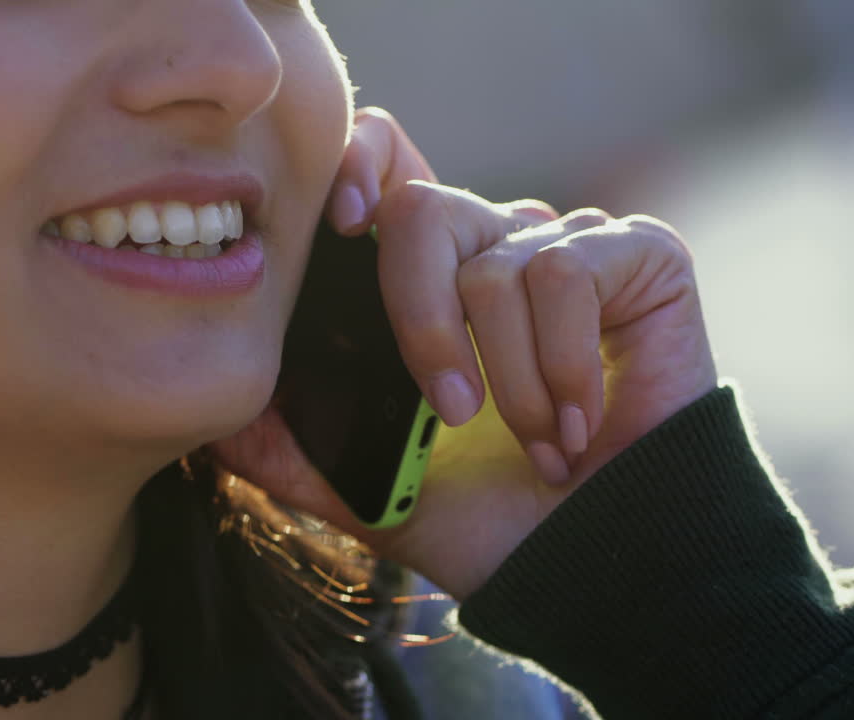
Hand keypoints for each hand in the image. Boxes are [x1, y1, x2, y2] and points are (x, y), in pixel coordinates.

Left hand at [207, 114, 717, 601]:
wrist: (591, 562)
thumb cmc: (489, 523)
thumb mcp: (367, 491)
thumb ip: (292, 453)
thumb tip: (213, 425)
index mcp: (430, 283)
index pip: (390, 167)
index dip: (360, 163)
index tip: (343, 222)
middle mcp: (496, 248)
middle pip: (423, 211)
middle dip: (422, 323)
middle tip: (451, 417)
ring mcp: (570, 247)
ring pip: (496, 262)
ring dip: (507, 379)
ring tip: (536, 442)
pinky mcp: (641, 258)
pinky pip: (569, 272)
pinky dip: (563, 364)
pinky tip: (579, 424)